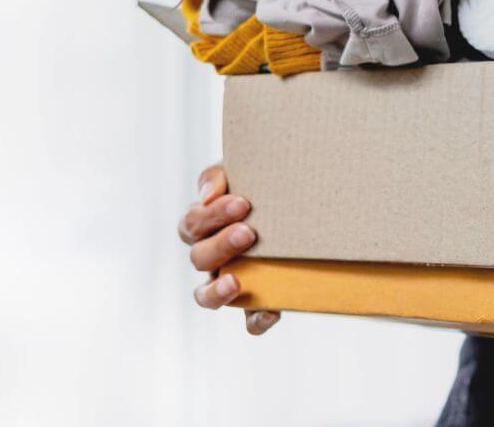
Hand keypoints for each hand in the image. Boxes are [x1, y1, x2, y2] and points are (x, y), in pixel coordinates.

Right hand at [177, 164, 280, 334]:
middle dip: (222, 244)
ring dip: (217, 290)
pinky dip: (256, 320)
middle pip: (199, 258)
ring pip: (206, 296)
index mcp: (205, 227)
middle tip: (249, 232)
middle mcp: (212, 257)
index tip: (242, 203)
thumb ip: (219, 177)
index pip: (192, 224)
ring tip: (236, 281)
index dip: (211, 216)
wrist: (300, 206)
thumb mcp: (241, 174)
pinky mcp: (255, 303)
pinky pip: (249, 320)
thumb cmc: (262, 188)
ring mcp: (231, 282)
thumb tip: (209, 194)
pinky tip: (271, 312)